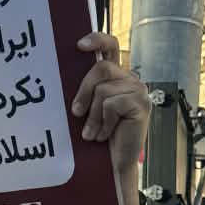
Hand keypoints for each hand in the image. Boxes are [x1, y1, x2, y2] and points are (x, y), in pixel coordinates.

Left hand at [71, 32, 150, 192]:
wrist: (113, 164)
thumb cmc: (98, 136)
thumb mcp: (88, 107)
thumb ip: (85, 88)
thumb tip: (62, 72)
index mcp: (116, 76)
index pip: (110, 46)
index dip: (97, 40)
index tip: (79, 45)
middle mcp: (130, 79)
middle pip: (102, 68)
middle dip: (84, 91)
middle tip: (76, 112)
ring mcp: (139, 91)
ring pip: (104, 90)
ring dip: (93, 115)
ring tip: (92, 133)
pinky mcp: (142, 105)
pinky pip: (112, 105)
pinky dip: (104, 123)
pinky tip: (106, 135)